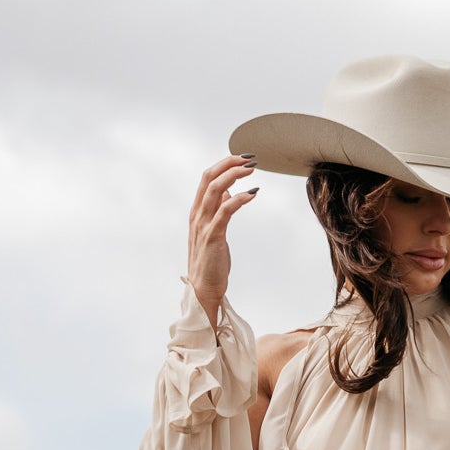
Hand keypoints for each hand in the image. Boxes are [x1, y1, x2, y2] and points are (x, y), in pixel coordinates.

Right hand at [187, 154, 258, 325]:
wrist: (203, 289)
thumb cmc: (211, 263)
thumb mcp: (216, 231)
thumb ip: (220, 211)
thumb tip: (231, 193)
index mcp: (197, 212)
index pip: (207, 178)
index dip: (224, 165)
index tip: (242, 159)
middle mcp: (197, 214)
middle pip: (209, 178)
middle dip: (229, 164)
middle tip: (250, 159)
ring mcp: (203, 225)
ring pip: (215, 190)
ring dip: (234, 176)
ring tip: (252, 170)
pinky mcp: (213, 237)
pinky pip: (225, 212)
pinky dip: (239, 199)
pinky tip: (252, 193)